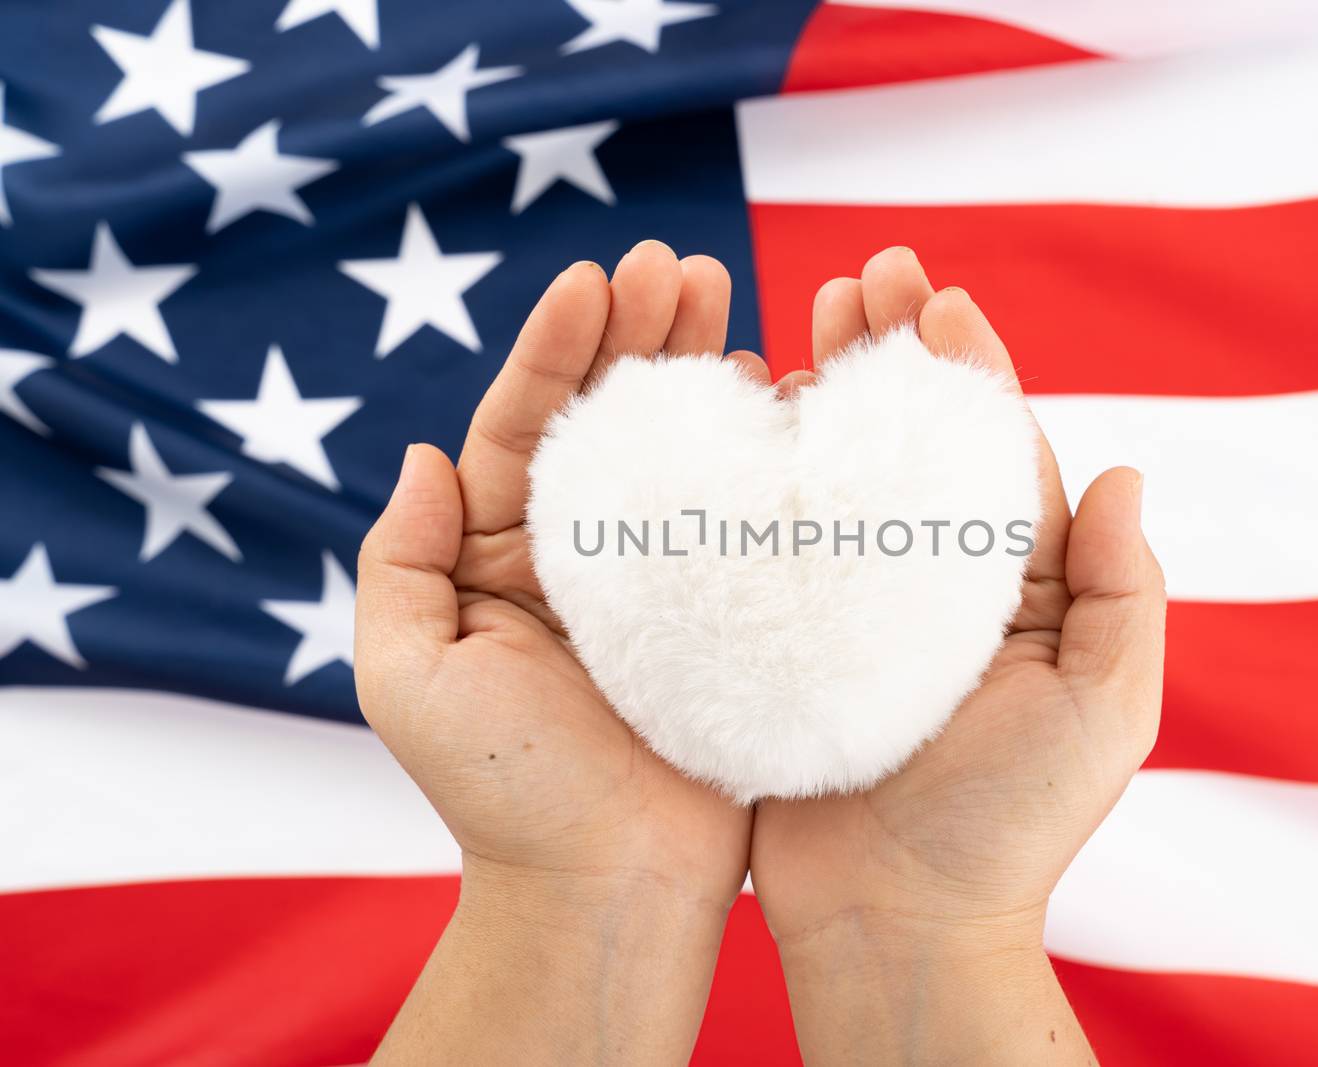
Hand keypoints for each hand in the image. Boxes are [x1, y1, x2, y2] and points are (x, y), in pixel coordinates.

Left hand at [354, 242, 751, 1063]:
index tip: (598, 277)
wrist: (603, 889)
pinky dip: (765, 454)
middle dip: (641, 335)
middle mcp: (587, 554)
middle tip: (682, 266)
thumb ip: (400, 563)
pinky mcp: (733, 613)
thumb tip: (425, 454)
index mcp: (506, 556)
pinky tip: (784, 392)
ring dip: (704, 371)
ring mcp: (666, 580)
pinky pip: (749, 518)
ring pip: (685, 451)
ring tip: (729, 299)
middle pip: (612, 418)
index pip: (530, 424)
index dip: (561, 347)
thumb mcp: (407, 677)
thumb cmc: (499, 793)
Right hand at [748, 248, 1165, 1064]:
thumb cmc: (1013, 826)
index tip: (937, 298)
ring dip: (821, 396)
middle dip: (889, 357)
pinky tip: (733, 418)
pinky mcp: (782, 642)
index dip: (968, 371)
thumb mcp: (1104, 708)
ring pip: (836, 478)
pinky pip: (769, 545)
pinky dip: (755, 480)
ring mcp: (851, 611)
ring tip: (797, 320)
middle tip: (860, 276)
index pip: (992, 453)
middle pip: (910, 445)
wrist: (901, 926)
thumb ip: (1120, 590)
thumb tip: (1122, 470)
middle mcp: (931, 586)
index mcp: (1012, 588)